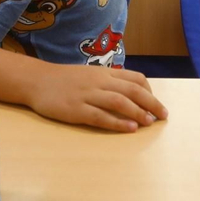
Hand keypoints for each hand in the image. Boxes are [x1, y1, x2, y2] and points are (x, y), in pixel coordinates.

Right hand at [28, 65, 168, 132]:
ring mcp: (87, 95)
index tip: (155, 104)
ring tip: (149, 122)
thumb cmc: (64, 79)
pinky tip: (129, 128)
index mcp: (104, 73)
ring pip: (119, 102)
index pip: (135, 79)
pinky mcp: (76, 110)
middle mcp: (99, 82)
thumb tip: (130, 93)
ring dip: (137, 112)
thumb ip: (108, 81)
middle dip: (151, 103)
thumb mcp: (89, 74)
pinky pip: (100, 116)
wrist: (36, 81)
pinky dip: (117, 122)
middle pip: (132, 90)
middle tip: (163, 116)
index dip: (150, 92)